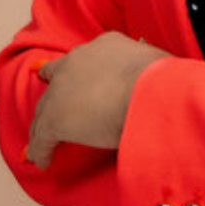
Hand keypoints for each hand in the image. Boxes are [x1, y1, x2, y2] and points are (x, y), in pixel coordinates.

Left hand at [27, 32, 169, 168]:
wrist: (150, 92)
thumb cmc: (162, 78)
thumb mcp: (156, 63)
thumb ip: (147, 68)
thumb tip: (155, 77)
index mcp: (105, 45)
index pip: (87, 57)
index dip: (83, 68)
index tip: (81, 77)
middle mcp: (79, 60)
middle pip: (57, 77)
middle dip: (57, 89)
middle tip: (58, 104)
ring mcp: (62, 88)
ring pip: (45, 108)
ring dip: (46, 122)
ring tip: (47, 141)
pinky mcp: (54, 118)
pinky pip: (42, 137)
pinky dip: (42, 149)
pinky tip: (44, 160)